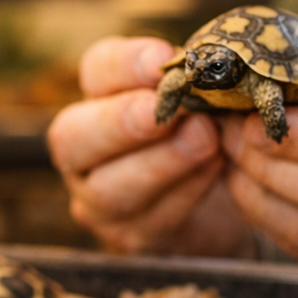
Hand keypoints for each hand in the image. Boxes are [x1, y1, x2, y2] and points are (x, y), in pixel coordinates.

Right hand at [48, 37, 252, 256]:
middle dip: (120, 121)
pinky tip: (214, 171)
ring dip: (159, 162)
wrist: (224, 201)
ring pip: (107, 188)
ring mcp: (98, 199)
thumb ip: (200, 83)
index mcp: (100, 96)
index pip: (96, 70)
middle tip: (161, 111)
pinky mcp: (129, 238)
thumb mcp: (206, 100)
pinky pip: (148, 220)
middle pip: (74, 135)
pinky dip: (184, 193)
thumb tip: (214, 65)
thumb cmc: (211, 131)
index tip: (164, 59)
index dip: (126, 64)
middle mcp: (84, 149)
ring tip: (204, 140)